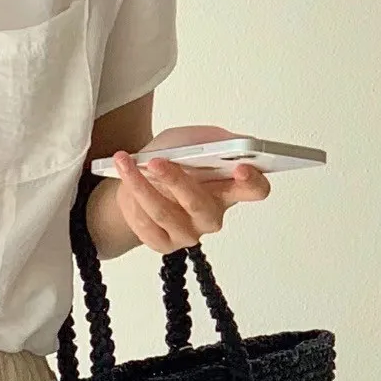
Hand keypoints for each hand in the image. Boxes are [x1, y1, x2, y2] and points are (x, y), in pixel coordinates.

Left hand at [110, 126, 270, 255]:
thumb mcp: (190, 137)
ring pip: (165, 213)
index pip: (255, 190)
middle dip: (177, 181)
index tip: (240, 167)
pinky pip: (145, 224)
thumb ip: (209, 139)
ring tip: (126, 162)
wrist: (138, 180)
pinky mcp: (163, 243)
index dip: (252, 182)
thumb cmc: (172, 158)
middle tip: (156, 161)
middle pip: (201, 204)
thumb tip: (225, 143)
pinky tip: (125, 179)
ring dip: (141, 185)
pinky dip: (131, 197)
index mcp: (229, 188)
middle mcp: (212, 215)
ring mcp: (188, 233)